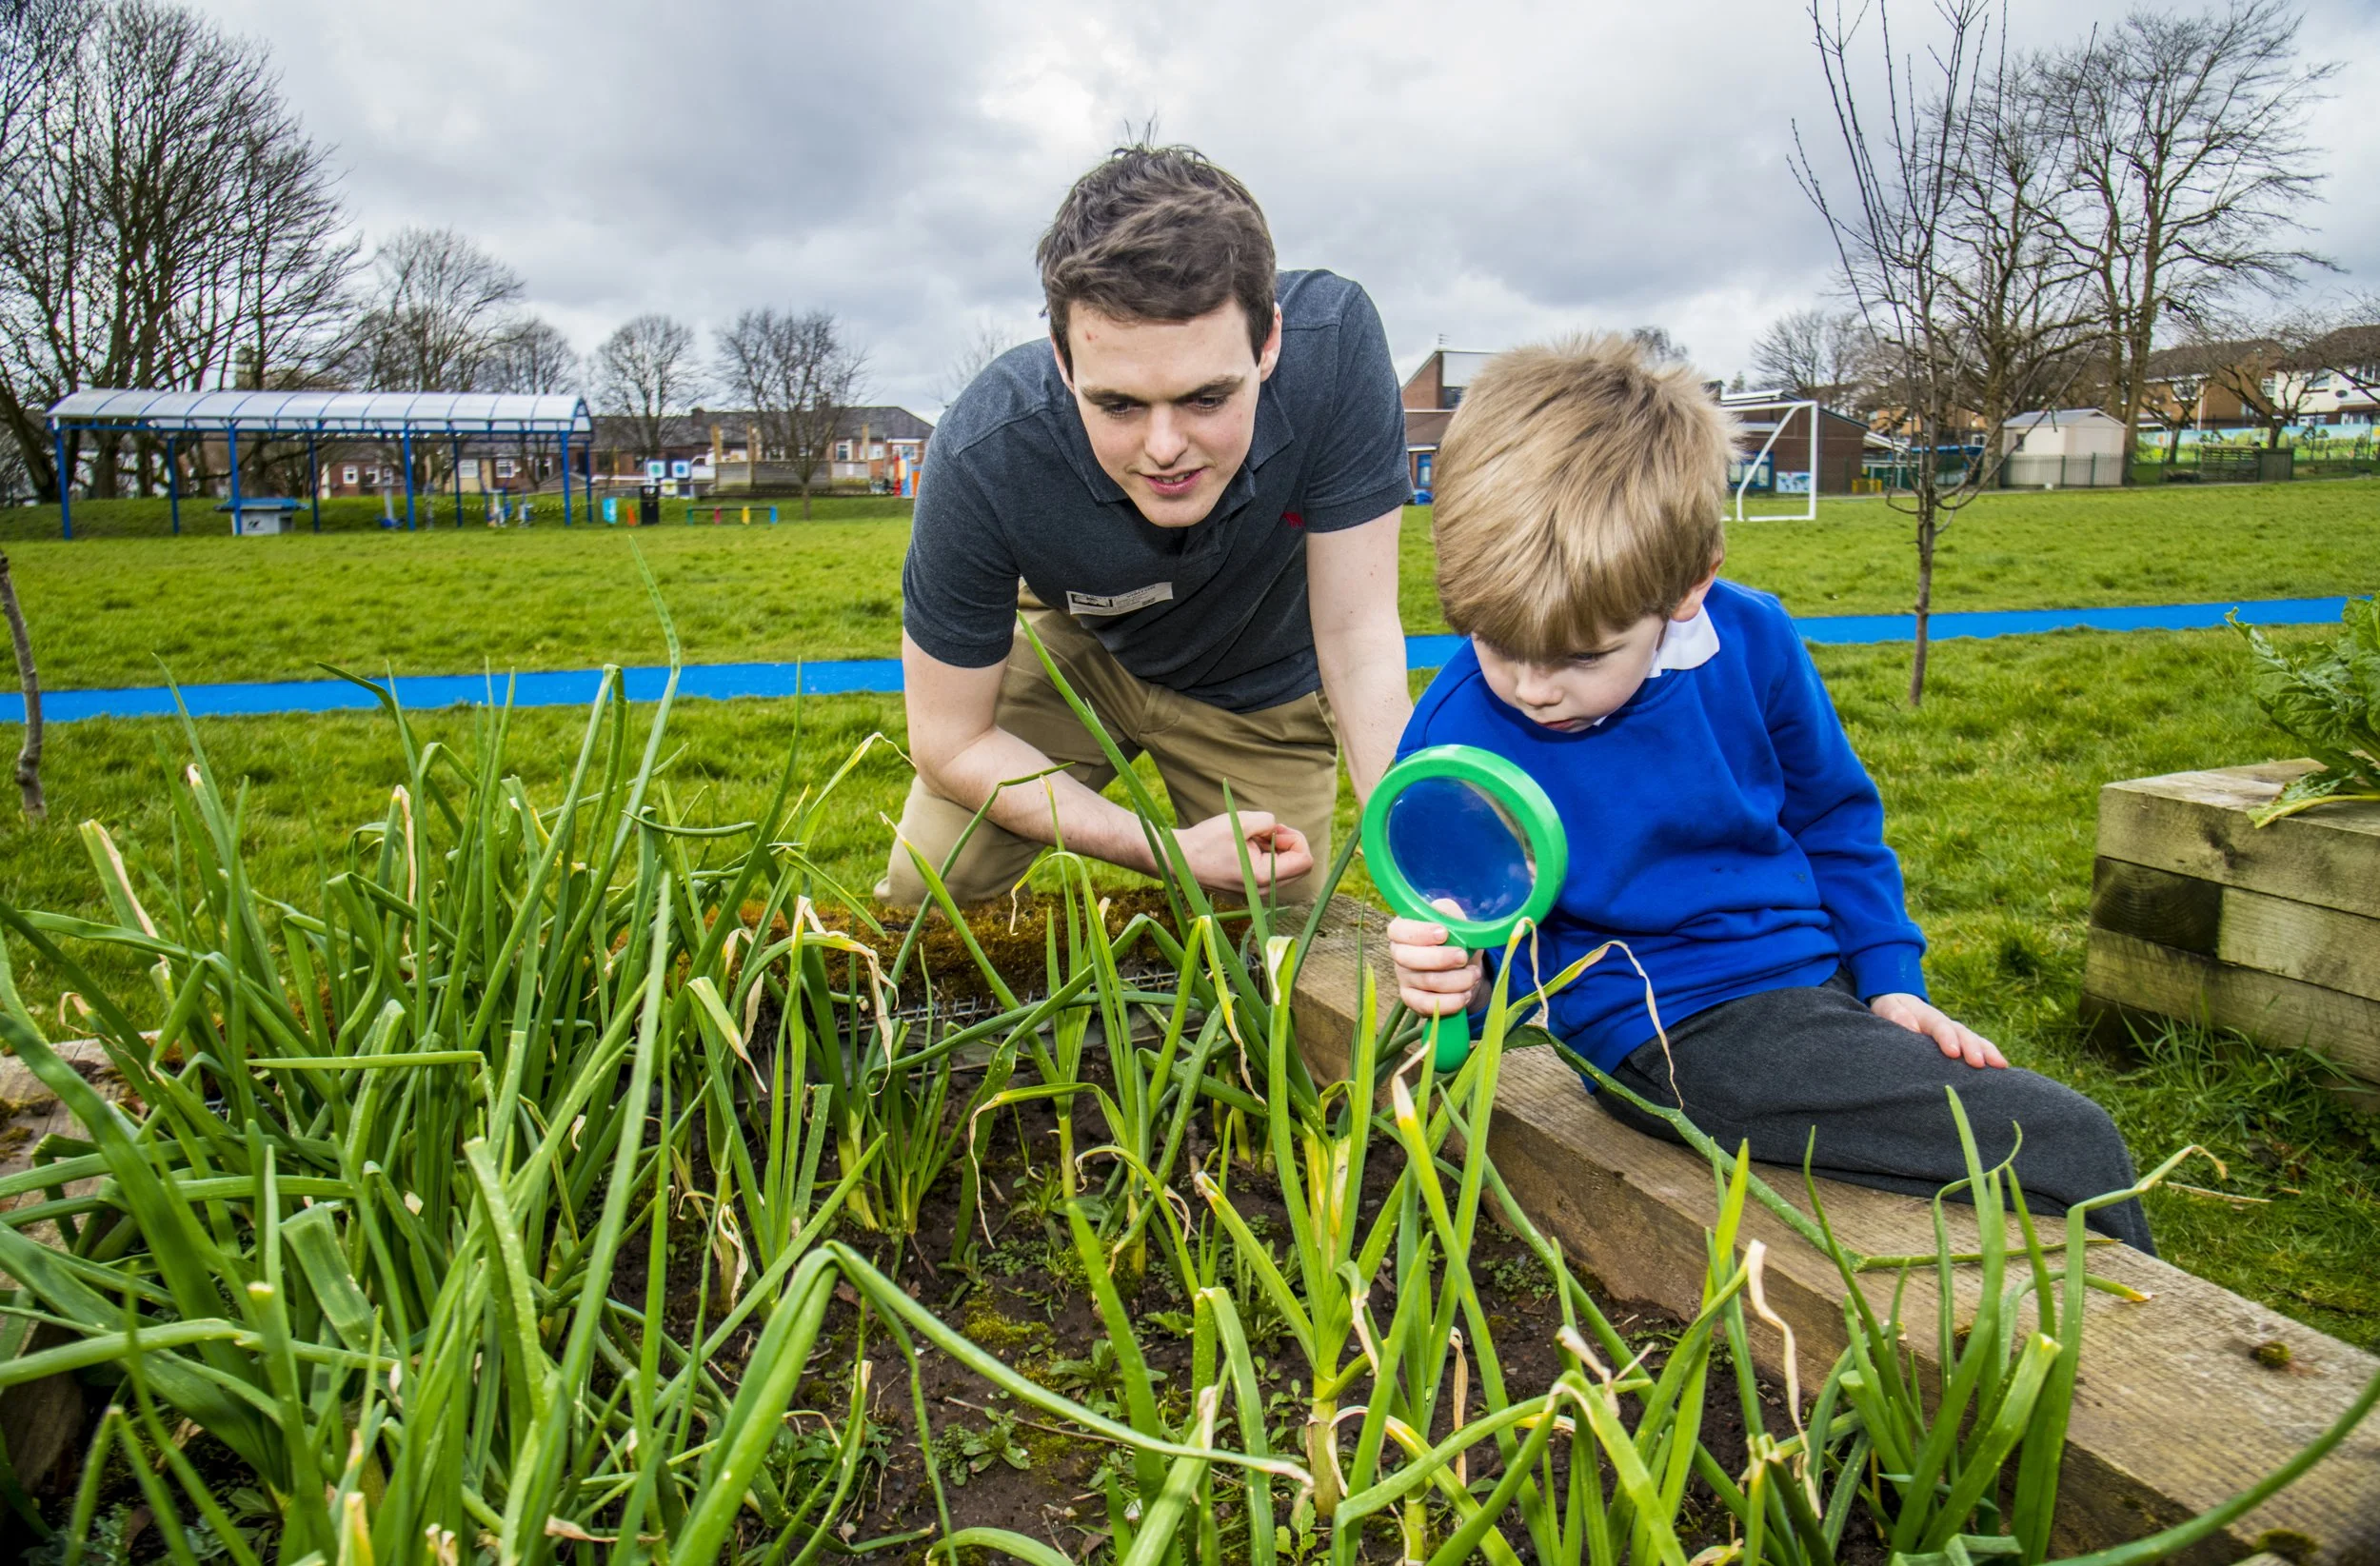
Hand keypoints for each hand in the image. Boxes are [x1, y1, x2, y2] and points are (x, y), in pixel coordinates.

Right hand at [1169, 811, 1313, 891]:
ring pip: (1285, 870)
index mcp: (1263, 877)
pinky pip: (1269, 874)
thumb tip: (1276, 828)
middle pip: (1299, 867)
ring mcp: (1254, 894)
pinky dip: (1265, 858)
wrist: (1177, 860)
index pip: (1305, 860)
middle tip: (1265, 831)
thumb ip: (1268, 821)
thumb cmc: (1206, 841)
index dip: (1295, 838)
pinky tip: (1245, 847)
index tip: (1273, 830)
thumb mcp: (1240, 821)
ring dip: (1275, 850)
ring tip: (1251, 838)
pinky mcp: (1246, 891)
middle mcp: (1261, 892)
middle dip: (1287, 844)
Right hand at [1388, 900, 1484, 1017]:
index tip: (1444, 933)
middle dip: (1441, 958)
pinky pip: (1426, 1005)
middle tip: (1463, 956)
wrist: (1466, 966)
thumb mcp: (1454, 919)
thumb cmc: (1456, 938)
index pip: (1398, 930)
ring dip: (1456, 979)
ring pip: (1426, 982)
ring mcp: (1404, 978)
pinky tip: (1465, 994)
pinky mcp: (1412, 1000)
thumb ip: (1447, 913)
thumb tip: (1444, 915)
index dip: (1419, 933)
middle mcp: (1399, 954)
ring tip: (1474, 974)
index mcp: (1403, 930)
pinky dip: (1450, 1002)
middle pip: (1408, 959)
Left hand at [1869, 993, 2007, 1068]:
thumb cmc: (1891, 1009)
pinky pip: (1978, 1048)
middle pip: (1962, 1034)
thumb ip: (1897, 1015)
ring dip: (1987, 1052)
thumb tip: (1911, 1027)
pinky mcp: (1960, 1043)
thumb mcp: (1888, 1007)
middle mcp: (1946, 1024)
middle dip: (1972, 1048)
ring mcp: (1956, 1033)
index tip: (1952, 1052)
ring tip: (2000, 1066)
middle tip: (1979, 1063)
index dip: (1947, 1038)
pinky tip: (2003, 1070)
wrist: (1899, 1005)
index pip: (1939, 1026)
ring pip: (1975, 1040)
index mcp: (1927, 1016)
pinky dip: (1990, 1056)